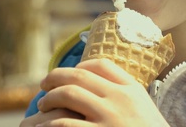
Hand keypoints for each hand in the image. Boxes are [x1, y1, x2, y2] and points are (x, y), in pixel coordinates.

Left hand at [31, 58, 168, 126]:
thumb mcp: (144, 110)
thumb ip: (126, 97)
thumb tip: (98, 86)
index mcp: (132, 90)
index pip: (101, 65)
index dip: (79, 66)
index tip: (69, 73)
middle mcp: (120, 99)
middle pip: (79, 76)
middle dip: (55, 78)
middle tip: (43, 85)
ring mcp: (109, 118)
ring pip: (68, 94)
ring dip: (48, 99)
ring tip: (41, 106)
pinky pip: (65, 124)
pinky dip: (49, 124)